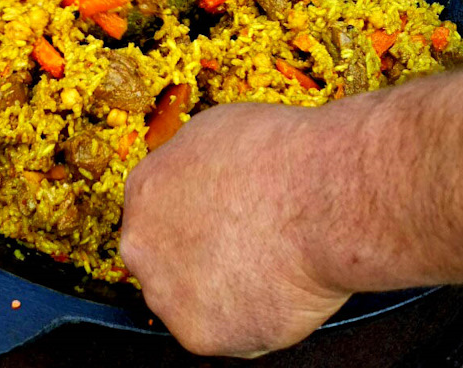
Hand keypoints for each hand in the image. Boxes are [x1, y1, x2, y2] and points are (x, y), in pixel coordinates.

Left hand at [120, 103, 351, 356]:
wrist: (320, 198)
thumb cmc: (282, 158)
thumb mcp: (218, 130)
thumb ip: (192, 164)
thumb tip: (202, 177)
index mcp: (144, 190)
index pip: (157, 215)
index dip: (192, 219)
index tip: (218, 223)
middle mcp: (142, 244)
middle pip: (165, 260)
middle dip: (200, 257)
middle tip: (246, 247)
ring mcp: (167, 292)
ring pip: (193, 300)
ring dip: (223, 290)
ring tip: (268, 266)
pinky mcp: (200, 332)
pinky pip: (227, 332)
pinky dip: (252, 320)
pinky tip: (277, 291)